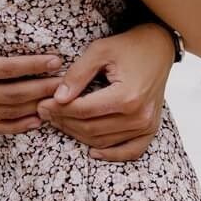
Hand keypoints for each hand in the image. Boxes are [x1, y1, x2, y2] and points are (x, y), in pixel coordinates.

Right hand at [0, 11, 63, 136]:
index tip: (55, 60)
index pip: (7, 69)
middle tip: (65, 83)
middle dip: (42, 88)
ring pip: (8, 112)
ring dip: (35, 107)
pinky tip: (36, 121)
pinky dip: (18, 127)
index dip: (33, 65)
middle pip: (13, 94)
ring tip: (58, 100)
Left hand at [38, 21, 173, 160]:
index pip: (84, 110)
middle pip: (92, 128)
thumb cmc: (128, 46)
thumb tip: (58, 98)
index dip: (59, 109)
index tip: (42, 103)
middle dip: (64, 122)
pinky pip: (130, 151)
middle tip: (45, 112)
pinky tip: (93, 151)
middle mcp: (139, 115)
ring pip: (104, 141)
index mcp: (127, 96)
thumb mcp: (100, 51)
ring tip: (59, 122)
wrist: (158, 47)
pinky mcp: (151, 128)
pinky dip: (111, 154)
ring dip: (79, 135)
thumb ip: (78, 74)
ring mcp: (147, 125)